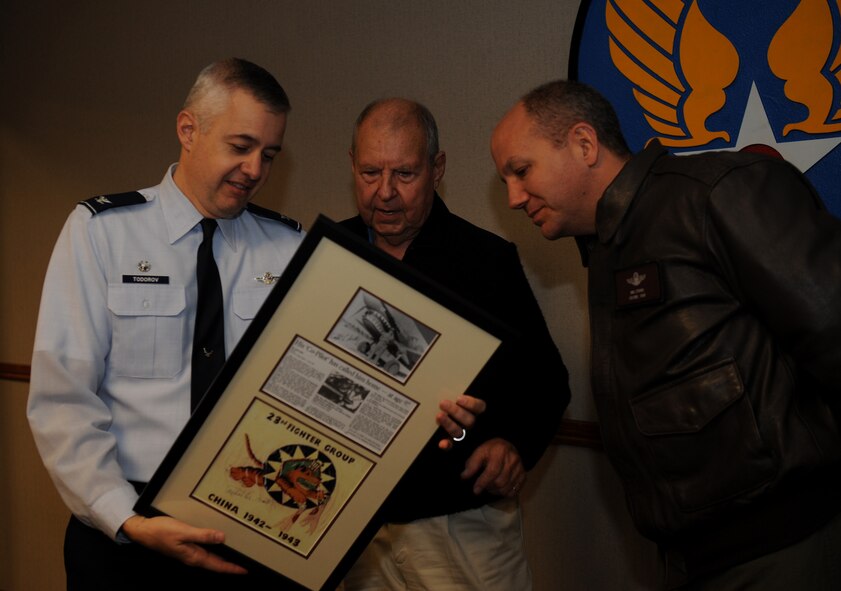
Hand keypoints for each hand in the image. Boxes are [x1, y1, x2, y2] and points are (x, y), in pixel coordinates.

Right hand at [120, 515, 246, 573]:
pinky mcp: (186, 545)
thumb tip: (222, 538)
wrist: (143, 531)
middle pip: (216, 563)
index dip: (232, 568)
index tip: (246, 570)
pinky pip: (204, 548)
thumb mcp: (183, 532)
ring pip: (211, 556)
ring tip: (237, 553)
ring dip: (223, 556)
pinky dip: (214, 547)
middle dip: (231, 564)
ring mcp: (189, 551)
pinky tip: (218, 542)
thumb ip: (202, 535)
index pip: (217, 565)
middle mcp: (193, 556)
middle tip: (246, 562)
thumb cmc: (161, 532)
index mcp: (194, 556)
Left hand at [436, 395, 486, 449]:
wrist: (469, 431)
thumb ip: (464, 399)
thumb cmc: (460, 407)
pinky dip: (447, 444)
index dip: (470, 403)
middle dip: (455, 411)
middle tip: (442, 403)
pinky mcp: (456, 443)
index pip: (479, 407)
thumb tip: (461, 385)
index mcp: (479, 412)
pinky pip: (452, 445)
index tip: (459, 399)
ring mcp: (465, 434)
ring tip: (439, 416)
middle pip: (468, 420)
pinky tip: (442, 444)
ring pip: (459, 432)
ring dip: (448, 424)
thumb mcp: (469, 395)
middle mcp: (473, 424)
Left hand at [461, 438, 525, 496]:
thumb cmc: (491, 450)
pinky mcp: (523, 476)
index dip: (483, 482)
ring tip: (490, 487)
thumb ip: (472, 464)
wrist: (508, 446)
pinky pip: (514, 491)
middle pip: (500, 482)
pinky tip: (499, 489)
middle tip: (482, 486)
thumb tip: (464, 476)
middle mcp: (513, 459)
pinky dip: (504, 494)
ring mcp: (520, 468)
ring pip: (506, 488)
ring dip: (495, 492)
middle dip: (488, 487)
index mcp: (500, 451)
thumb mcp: (480, 451)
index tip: (475, 490)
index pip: (492, 471)